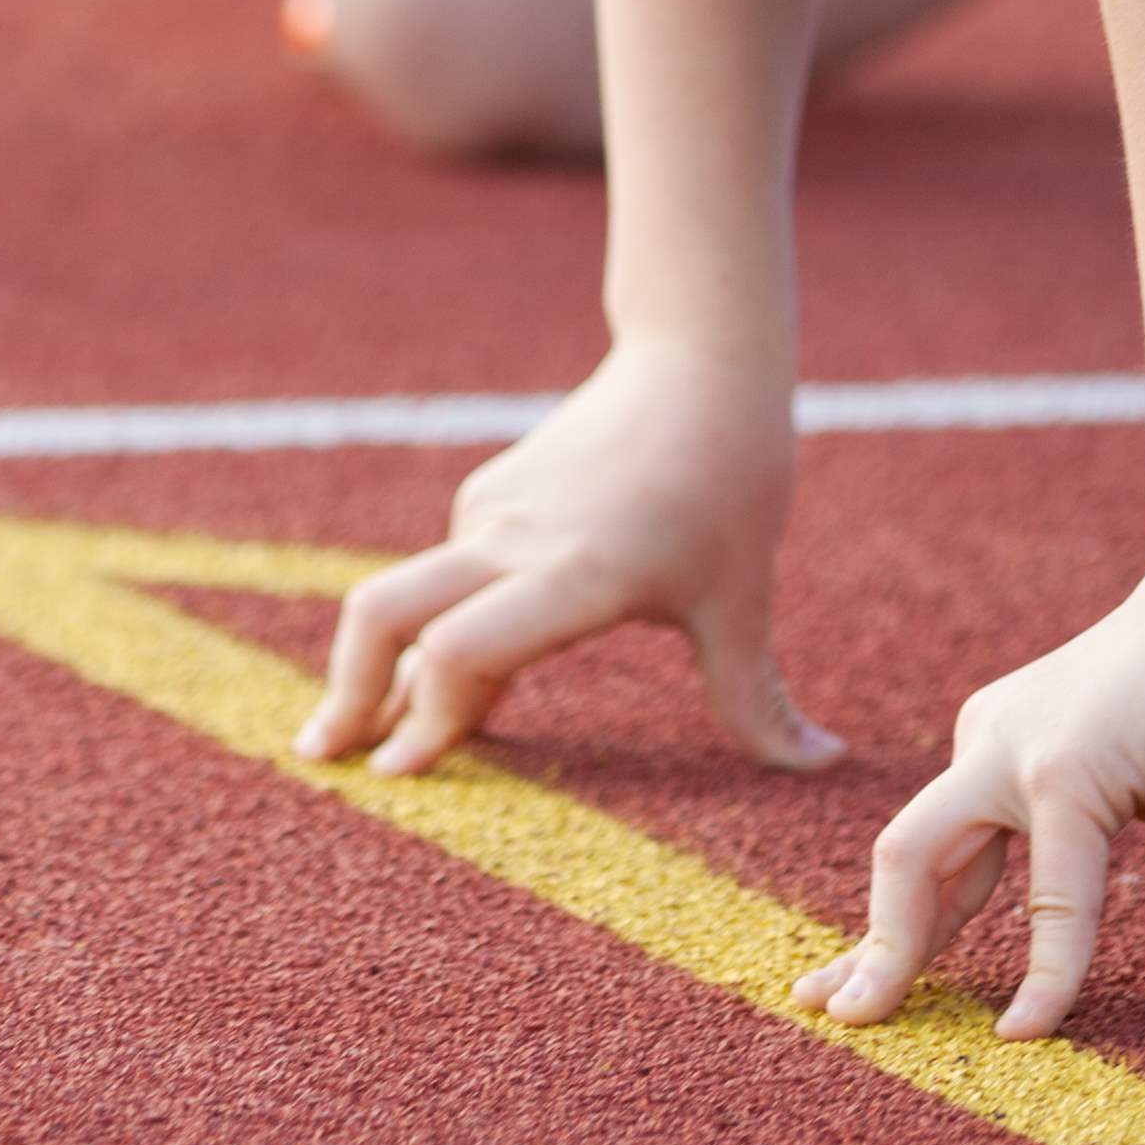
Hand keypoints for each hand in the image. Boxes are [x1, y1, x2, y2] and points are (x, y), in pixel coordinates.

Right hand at [302, 338, 835, 776]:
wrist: (696, 369)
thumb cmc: (731, 485)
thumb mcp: (743, 600)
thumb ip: (757, 697)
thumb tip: (821, 766)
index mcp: (573, 573)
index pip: (461, 651)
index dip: (425, 716)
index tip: (402, 776)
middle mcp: (512, 539)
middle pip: (385, 613)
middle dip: (350, 690)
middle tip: (323, 756)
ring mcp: (491, 513)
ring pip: (408, 599)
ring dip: (385, 669)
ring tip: (372, 734)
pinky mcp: (489, 497)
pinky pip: (445, 577)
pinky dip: (431, 634)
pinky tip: (443, 675)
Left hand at [797, 576, 1144, 1038]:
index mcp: (1000, 758)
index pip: (939, 861)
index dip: (904, 928)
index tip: (862, 983)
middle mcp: (986, 751)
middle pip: (904, 863)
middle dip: (867, 944)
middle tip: (826, 1013)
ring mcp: (1012, 756)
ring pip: (922, 862)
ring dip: (892, 948)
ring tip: (865, 1019)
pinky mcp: (1063, 770)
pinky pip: (1050, 890)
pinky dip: (1044, 965)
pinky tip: (1028, 1025)